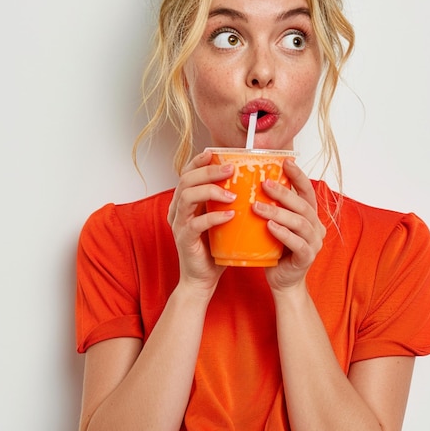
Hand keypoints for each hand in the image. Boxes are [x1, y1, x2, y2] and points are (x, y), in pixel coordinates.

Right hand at [167, 150, 235, 293]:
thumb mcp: (221, 218)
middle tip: (231, 170)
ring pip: (187, 197)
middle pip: (187, 180)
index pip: (186, 172)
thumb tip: (251, 180)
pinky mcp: (184, 239)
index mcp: (185, 201)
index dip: (199, 160)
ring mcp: (179, 224)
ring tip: (233, 194)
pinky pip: (196, 223)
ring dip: (211, 190)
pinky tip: (230, 216)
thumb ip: (227, 200)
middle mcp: (178, 209)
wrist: (203, 278)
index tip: (215, 152)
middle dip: (209, 171)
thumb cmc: (214, 248)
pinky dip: (214, 217)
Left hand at [253, 160, 325, 291]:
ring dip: (278, 212)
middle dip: (283, 192)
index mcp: (310, 216)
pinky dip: (283, 234)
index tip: (286, 161)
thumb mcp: (275, 224)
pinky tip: (269, 227)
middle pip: (302, 204)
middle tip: (263, 183)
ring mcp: (314, 243)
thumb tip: (251, 182)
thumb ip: (272, 207)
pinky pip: (297, 243)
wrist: (283, 282)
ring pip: (299, 222)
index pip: (307, 191)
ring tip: (257, 206)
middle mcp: (316, 227)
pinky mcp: (307, 258)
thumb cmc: (277, 251)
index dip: (298, 175)